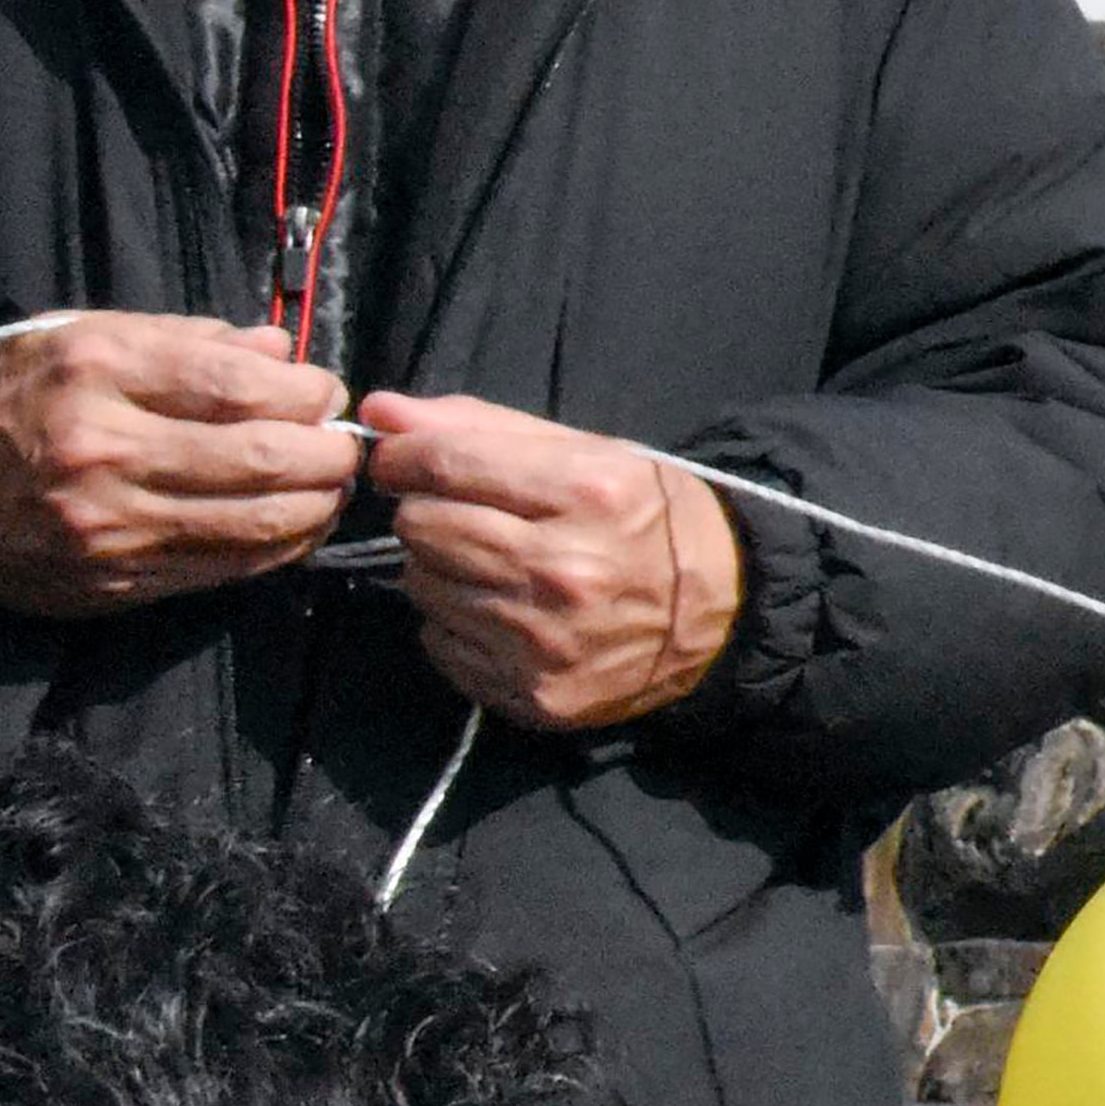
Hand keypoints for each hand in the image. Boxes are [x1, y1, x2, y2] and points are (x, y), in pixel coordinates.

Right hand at [0, 313, 353, 612]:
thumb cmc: (17, 397)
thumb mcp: (87, 336)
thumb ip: (191, 340)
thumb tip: (281, 351)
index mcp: (98, 374)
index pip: (241, 387)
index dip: (308, 392)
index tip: (327, 392)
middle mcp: (102, 452)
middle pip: (263, 458)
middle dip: (331, 453)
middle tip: (347, 445)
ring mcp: (106, 525)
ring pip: (257, 524)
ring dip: (318, 506)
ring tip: (332, 487)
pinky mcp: (110, 581)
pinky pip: (223, 570)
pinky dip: (277, 549)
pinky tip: (293, 527)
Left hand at [355, 396, 742, 731]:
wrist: (726, 610)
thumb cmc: (651, 515)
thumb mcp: (588, 452)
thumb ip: (480, 427)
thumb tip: (378, 412)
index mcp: (589, 493)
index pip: (446, 463)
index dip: (405, 456)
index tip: (403, 458)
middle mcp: (565, 569)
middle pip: (423, 526)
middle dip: (430, 511)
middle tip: (468, 514)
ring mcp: (547, 640)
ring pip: (424, 585)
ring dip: (443, 568)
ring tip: (497, 563)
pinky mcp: (534, 693)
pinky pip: (442, 643)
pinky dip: (459, 622)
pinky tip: (505, 611)